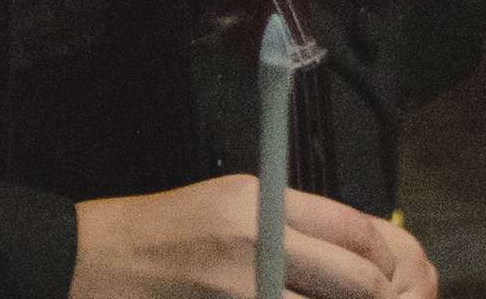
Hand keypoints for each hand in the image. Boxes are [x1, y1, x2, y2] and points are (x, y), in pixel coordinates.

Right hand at [71, 185, 433, 298]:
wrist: (93, 262)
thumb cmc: (163, 230)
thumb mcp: (228, 202)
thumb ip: (288, 220)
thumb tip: (351, 247)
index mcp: (259, 199)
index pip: (354, 229)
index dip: (385, 257)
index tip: (392, 272)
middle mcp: (255, 240)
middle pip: (356, 279)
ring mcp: (241, 286)